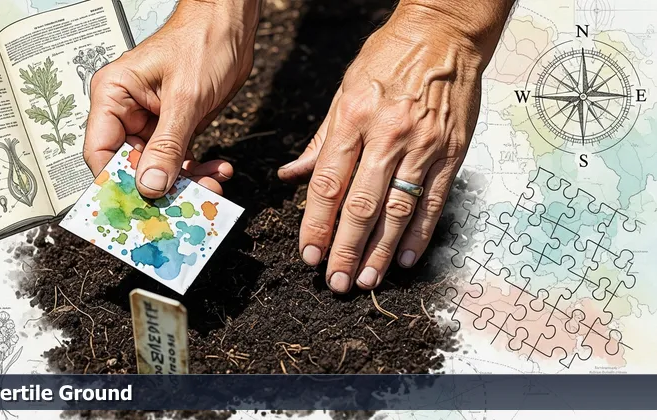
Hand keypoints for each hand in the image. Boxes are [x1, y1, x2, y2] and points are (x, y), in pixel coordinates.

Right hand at [83, 0, 259, 196]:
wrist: (232, 25)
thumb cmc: (202, 42)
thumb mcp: (185, 99)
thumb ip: (167, 145)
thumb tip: (149, 185)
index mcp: (114, 96)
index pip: (101, 152)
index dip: (115, 183)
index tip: (137, 207)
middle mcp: (127, 111)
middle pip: (130, 167)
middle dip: (158, 188)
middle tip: (184, 205)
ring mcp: (151, 122)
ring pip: (157, 168)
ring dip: (185, 183)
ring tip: (211, 187)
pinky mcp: (174, 127)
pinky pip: (178, 159)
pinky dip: (197, 170)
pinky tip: (218, 171)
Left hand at [278, 3, 507, 292]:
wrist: (445, 32)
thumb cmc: (389, 57)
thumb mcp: (344, 90)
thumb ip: (320, 139)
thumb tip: (291, 176)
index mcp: (353, 118)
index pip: (328, 183)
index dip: (316, 224)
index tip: (309, 254)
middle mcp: (387, 135)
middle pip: (361, 205)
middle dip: (346, 250)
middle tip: (336, 281)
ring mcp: (423, 146)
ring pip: (397, 210)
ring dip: (380, 251)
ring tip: (367, 280)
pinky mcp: (451, 152)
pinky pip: (434, 201)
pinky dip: (419, 234)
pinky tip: (405, 258)